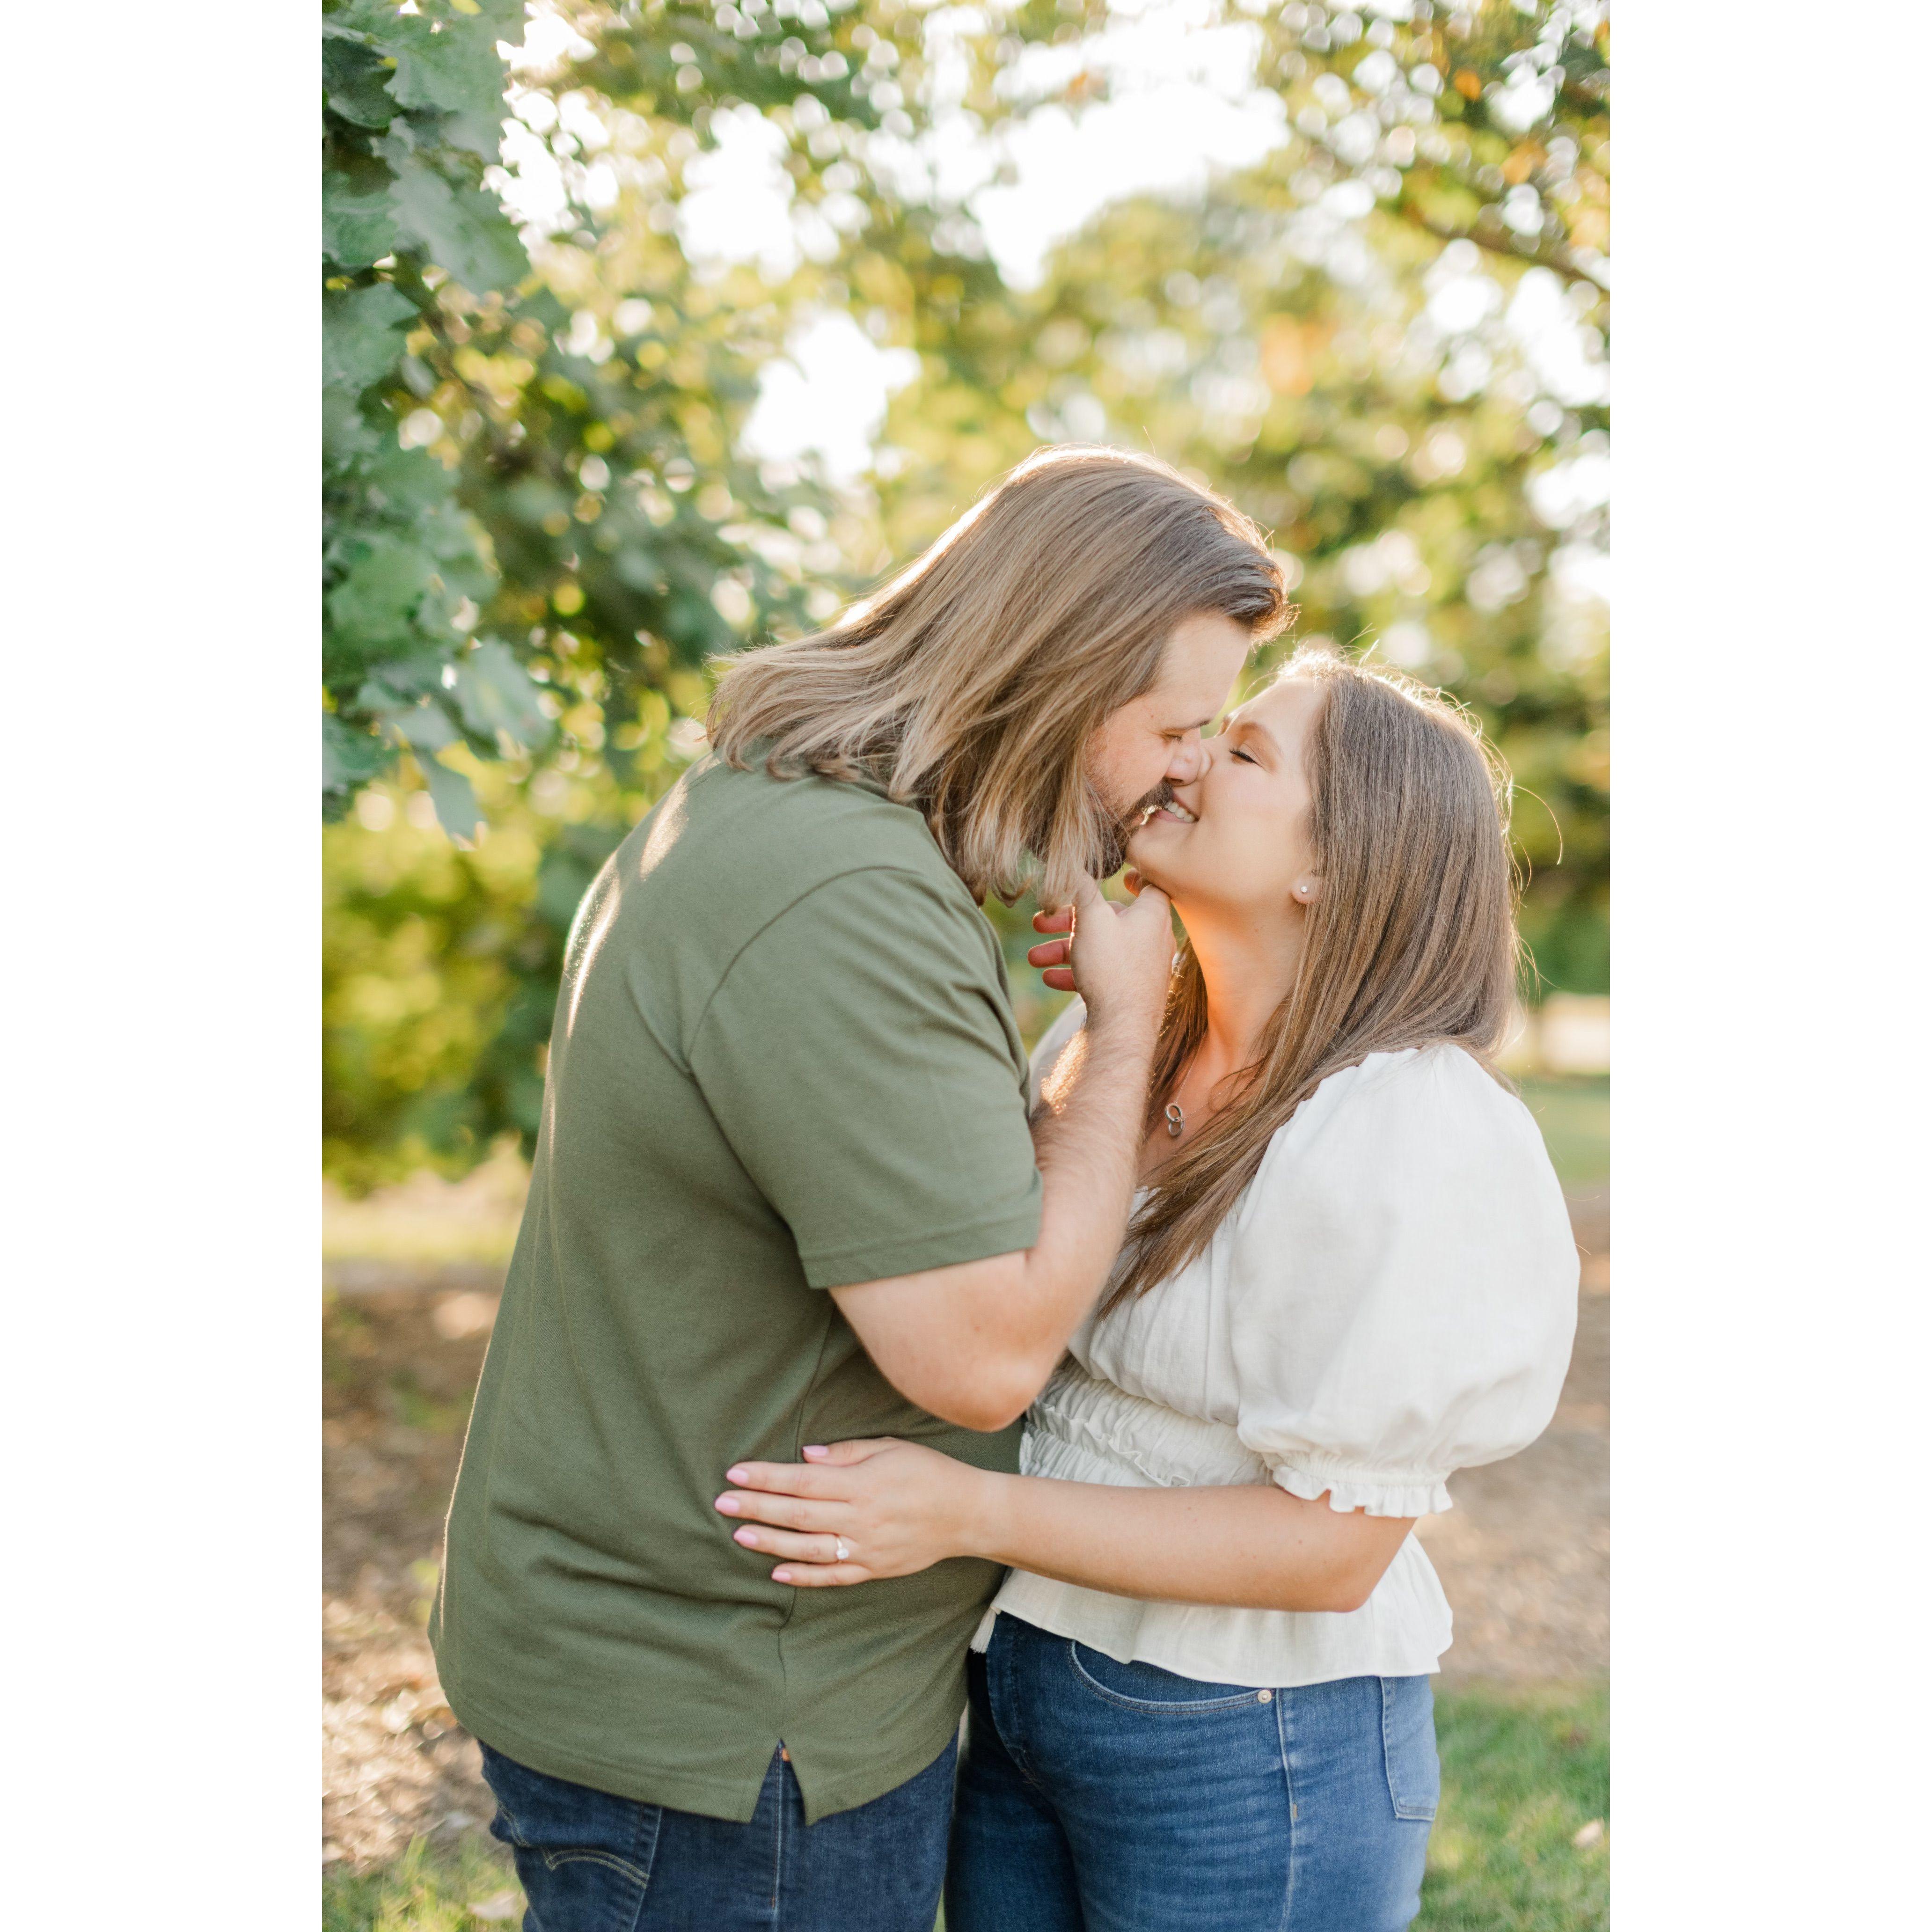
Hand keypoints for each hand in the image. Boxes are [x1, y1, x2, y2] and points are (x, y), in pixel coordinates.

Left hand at [714, 1438, 993, 1588]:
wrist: (966, 1514)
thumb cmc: (927, 1471)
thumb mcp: (890, 1448)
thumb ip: (846, 1454)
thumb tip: (803, 1458)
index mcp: (862, 1484)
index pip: (803, 1480)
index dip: (767, 1477)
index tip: (736, 1472)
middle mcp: (860, 1518)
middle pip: (798, 1514)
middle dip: (757, 1507)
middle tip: (722, 1502)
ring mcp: (866, 1548)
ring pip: (808, 1548)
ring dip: (771, 1542)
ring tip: (739, 1534)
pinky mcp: (873, 1569)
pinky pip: (833, 1576)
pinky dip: (803, 1576)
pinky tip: (777, 1572)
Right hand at [1027, 871, 1170, 1029]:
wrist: (1123, 1028)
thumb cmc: (1112, 968)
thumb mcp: (1091, 918)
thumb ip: (1080, 888)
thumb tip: (1072, 860)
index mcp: (1151, 915)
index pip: (1149, 885)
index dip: (1133, 876)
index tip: (1119, 875)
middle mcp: (1152, 939)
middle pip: (1109, 919)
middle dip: (1069, 920)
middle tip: (1040, 921)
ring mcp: (1142, 967)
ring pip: (1100, 948)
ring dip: (1064, 949)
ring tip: (1034, 957)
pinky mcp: (1130, 990)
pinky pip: (1102, 974)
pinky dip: (1076, 972)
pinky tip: (1050, 979)